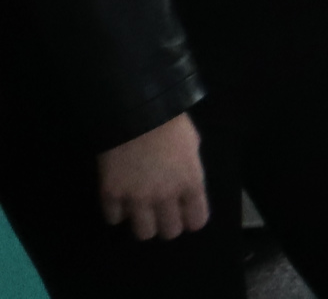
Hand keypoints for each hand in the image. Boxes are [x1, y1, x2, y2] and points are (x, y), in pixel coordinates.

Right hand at [97, 113, 205, 239]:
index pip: (197, 221)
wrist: (135, 113)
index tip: (185, 215)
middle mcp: (166, 197)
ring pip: (142, 233)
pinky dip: (116, 213)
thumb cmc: (170, 123)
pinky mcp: (111, 195)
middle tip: (160, 214)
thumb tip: (185, 181)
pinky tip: (119, 201)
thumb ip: (190, 169)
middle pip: (169, 232)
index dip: (191, 220)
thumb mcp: (192, 145)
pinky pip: (114, 219)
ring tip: (139, 211)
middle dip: (166, 225)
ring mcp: (137, 198)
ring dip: (142, 224)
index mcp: (191, 183)